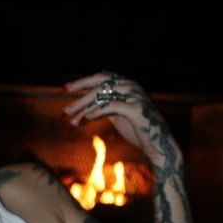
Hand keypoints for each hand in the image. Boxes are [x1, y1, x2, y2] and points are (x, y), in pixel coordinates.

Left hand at [63, 71, 179, 165]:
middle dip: (80, 89)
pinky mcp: (136, 109)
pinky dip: (96, 112)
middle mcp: (131, 86)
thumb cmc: (136, 130)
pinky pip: (111, 107)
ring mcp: (135, 96)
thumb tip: (80, 112)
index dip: (83, 81)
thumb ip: (102, 108)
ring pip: (103, 95)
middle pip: (100, 83)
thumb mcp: (116, 116)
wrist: (157, 144)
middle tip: (65, 101)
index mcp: (126, 84)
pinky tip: (84, 119)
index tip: (65, 88)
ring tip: (71, 117)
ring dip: (84, 106)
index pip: (101, 77)